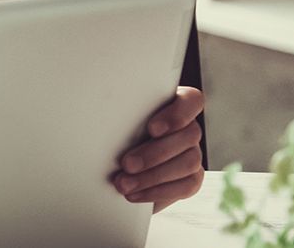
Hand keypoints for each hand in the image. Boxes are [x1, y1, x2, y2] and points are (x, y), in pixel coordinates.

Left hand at [112, 86, 205, 211]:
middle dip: (155, 153)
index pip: (192, 100)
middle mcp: (187, 128)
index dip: (177, 114)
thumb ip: (121, 116)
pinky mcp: (191, 178)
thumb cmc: (113, 135)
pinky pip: (185, 186)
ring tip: (123, 183)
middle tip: (126, 164)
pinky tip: (135, 193)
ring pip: (188, 162)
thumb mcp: (115, 122)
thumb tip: (101, 120)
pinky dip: (157, 191)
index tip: (152, 128)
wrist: (117, 167)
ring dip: (153, 175)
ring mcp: (193, 153)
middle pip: (189, 135)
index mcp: (172, 105)